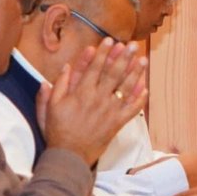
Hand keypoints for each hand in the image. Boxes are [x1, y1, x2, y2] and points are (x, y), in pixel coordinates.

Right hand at [39, 41, 148, 165]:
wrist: (69, 155)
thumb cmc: (57, 130)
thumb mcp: (50, 107)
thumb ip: (57, 87)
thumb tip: (66, 68)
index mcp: (81, 93)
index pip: (94, 68)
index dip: (102, 53)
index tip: (109, 40)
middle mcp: (98, 99)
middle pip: (113, 74)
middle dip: (123, 57)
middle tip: (131, 45)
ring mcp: (110, 110)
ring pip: (126, 88)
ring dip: (136, 72)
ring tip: (143, 59)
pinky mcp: (118, 122)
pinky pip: (132, 108)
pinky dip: (140, 98)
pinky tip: (146, 86)